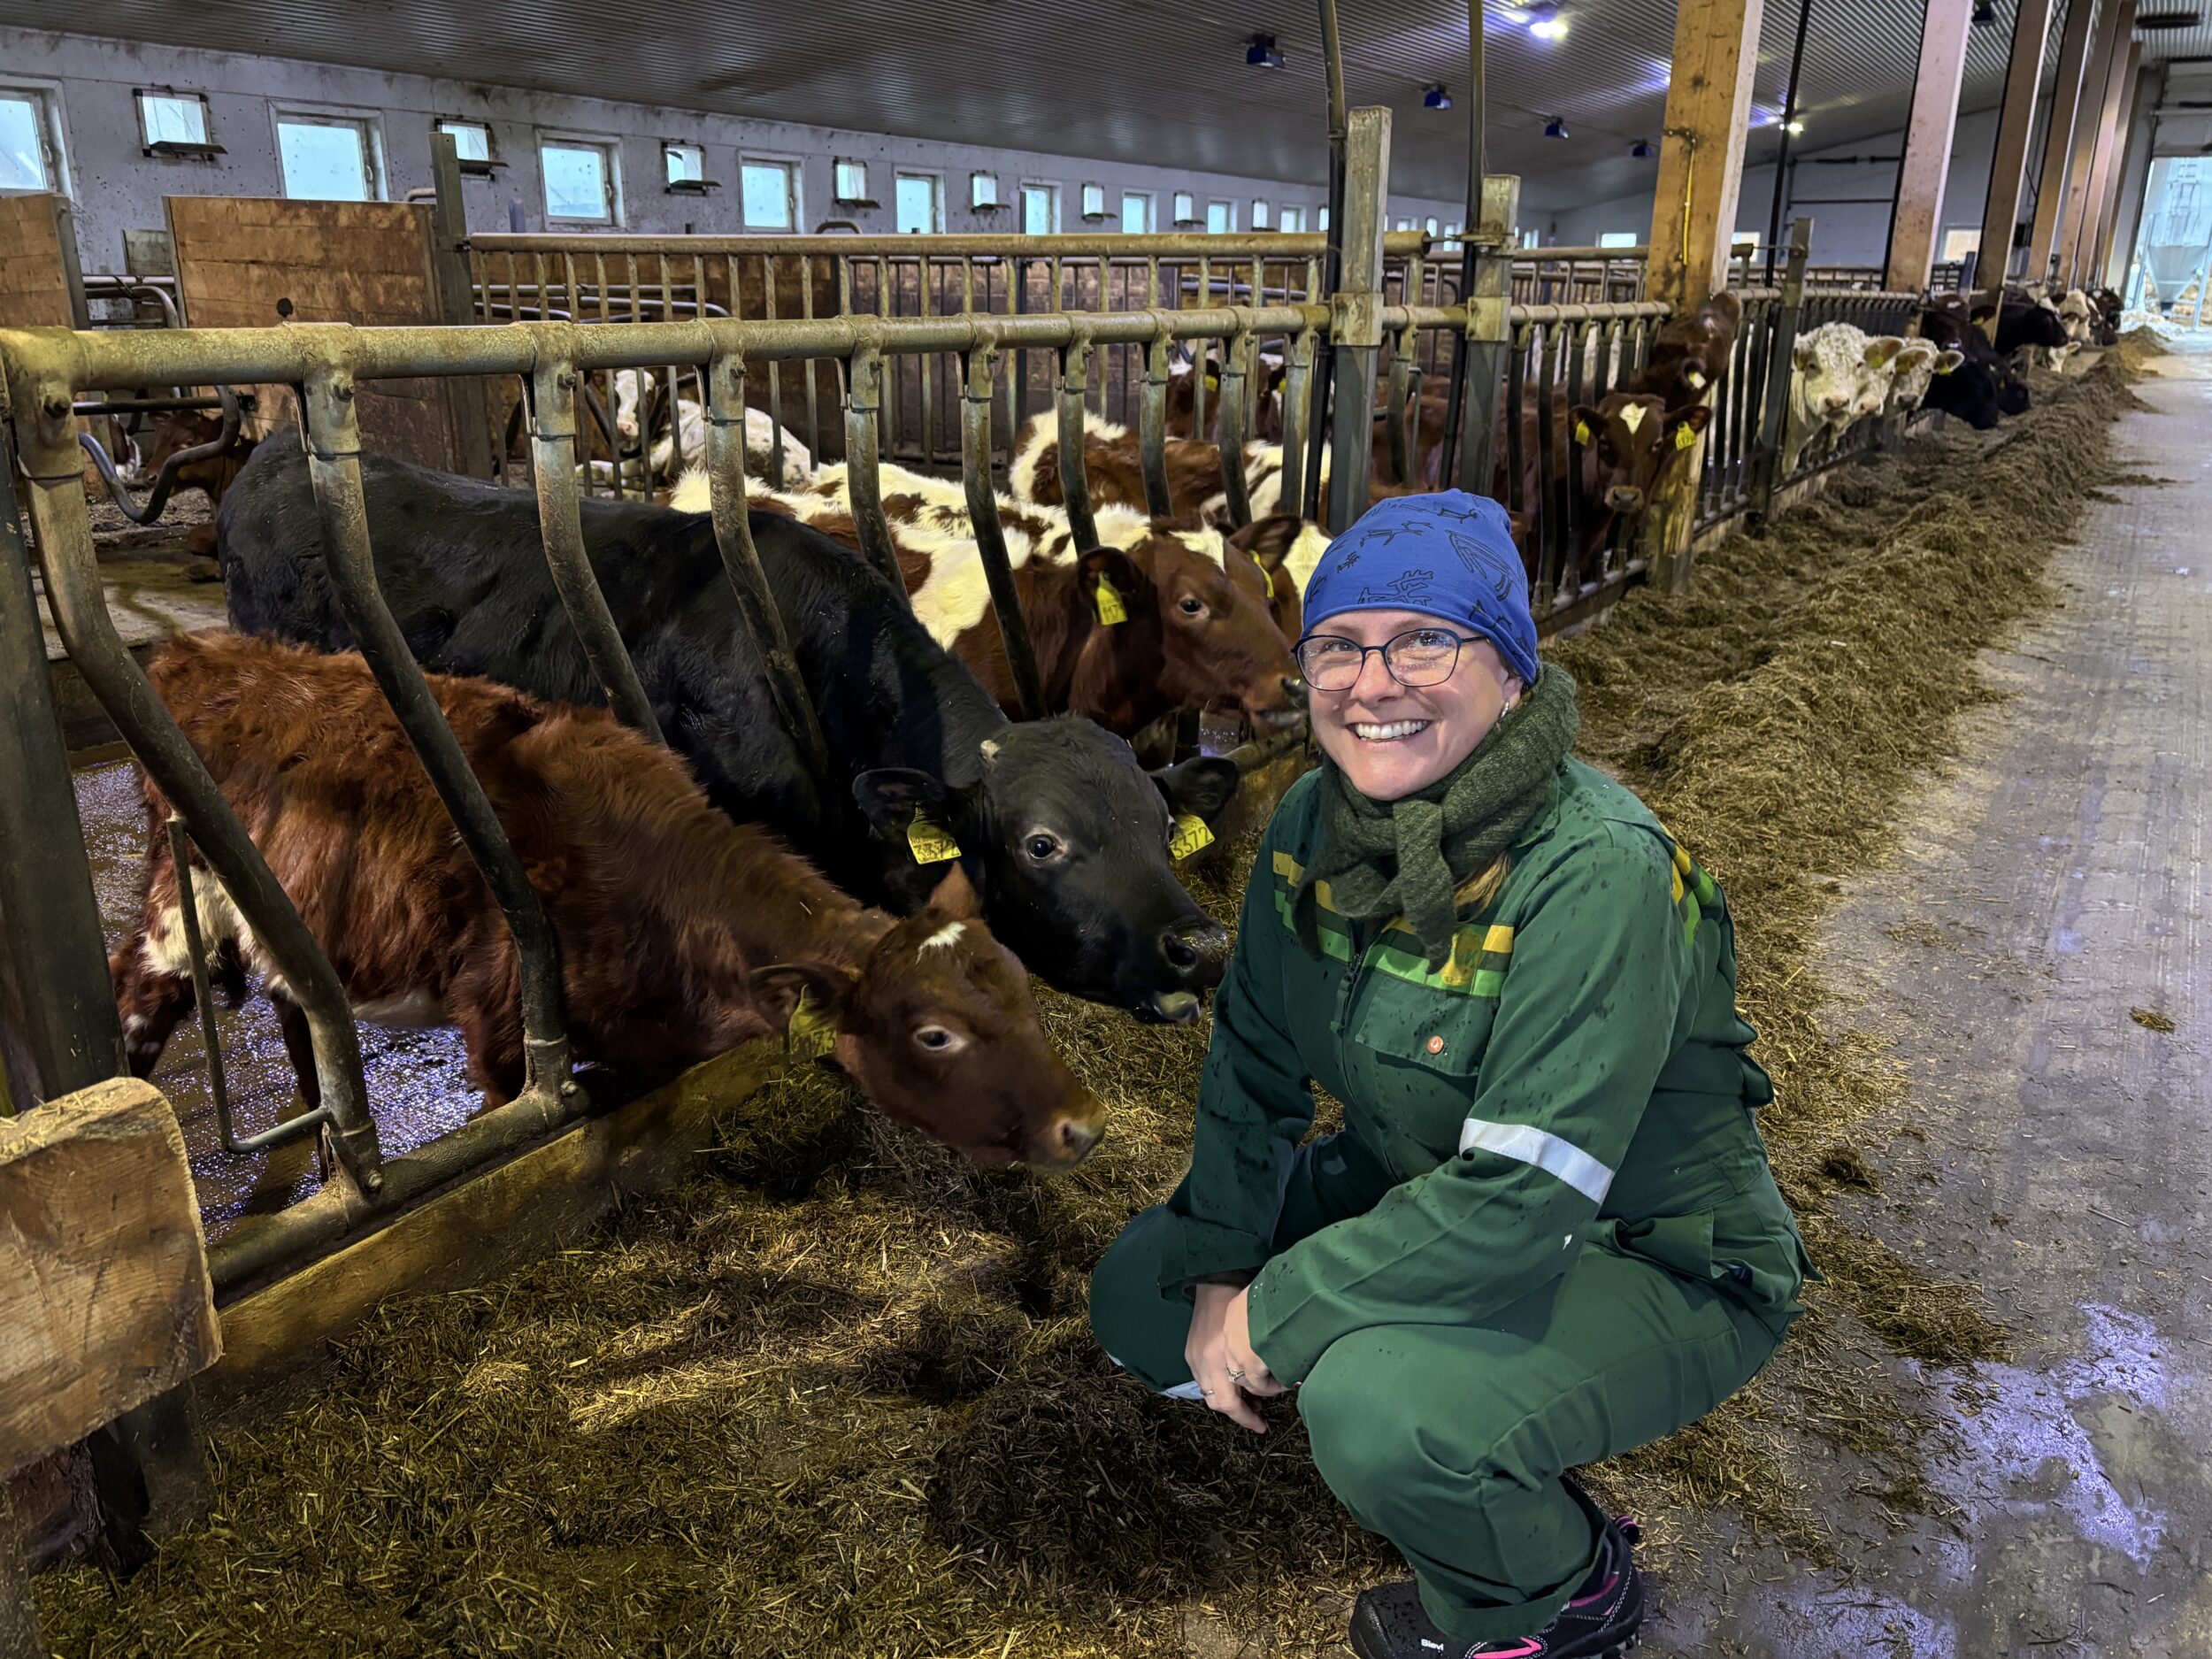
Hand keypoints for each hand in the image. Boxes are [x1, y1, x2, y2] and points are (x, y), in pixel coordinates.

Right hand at [1186, 1284, 1284, 1432]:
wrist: (1213, 1281)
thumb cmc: (1240, 1303)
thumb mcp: (1258, 1331)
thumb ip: (1265, 1357)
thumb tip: (1281, 1380)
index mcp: (1221, 1356)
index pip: (1231, 1402)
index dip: (1248, 1418)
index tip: (1264, 1426)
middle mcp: (1205, 1362)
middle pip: (1220, 1403)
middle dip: (1240, 1416)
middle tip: (1259, 1421)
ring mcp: (1195, 1358)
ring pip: (1210, 1394)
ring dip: (1230, 1402)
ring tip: (1250, 1403)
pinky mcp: (1191, 1353)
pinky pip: (1203, 1380)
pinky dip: (1220, 1387)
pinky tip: (1235, 1384)